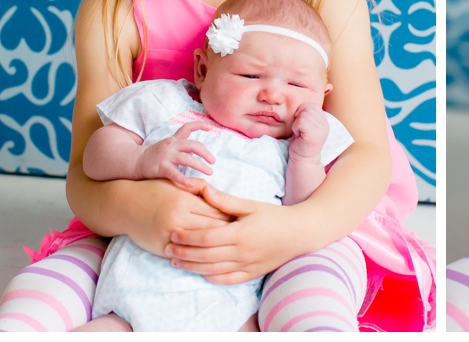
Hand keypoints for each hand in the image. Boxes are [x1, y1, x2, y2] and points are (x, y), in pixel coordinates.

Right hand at [121, 177, 232, 257]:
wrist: (124, 204)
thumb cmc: (154, 190)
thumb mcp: (177, 183)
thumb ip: (199, 188)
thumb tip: (223, 197)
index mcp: (184, 200)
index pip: (216, 212)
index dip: (230, 218)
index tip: (242, 222)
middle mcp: (176, 219)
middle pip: (211, 230)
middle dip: (227, 234)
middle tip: (241, 237)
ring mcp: (167, 235)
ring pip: (199, 245)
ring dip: (214, 247)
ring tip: (228, 247)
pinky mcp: (160, 248)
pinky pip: (184, 255)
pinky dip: (197, 256)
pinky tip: (208, 256)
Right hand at [137, 122, 215, 187]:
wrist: (135, 162)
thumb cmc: (155, 156)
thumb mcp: (168, 146)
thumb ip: (181, 146)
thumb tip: (200, 149)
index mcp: (174, 140)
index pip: (187, 128)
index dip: (200, 125)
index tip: (212, 127)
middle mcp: (171, 146)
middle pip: (193, 145)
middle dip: (206, 153)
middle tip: (213, 161)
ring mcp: (166, 156)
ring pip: (187, 159)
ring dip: (200, 166)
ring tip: (210, 172)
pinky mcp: (161, 167)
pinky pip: (175, 173)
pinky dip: (184, 179)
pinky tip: (191, 185)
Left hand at [167, 184, 308, 284]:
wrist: (300, 232)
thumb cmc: (275, 216)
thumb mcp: (251, 205)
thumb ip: (225, 201)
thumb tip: (203, 189)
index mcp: (241, 233)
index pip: (206, 238)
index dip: (187, 238)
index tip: (173, 234)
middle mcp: (242, 252)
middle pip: (205, 256)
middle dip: (184, 254)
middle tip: (168, 249)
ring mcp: (247, 265)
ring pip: (212, 270)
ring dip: (192, 267)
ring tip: (176, 262)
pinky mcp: (252, 273)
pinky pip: (227, 280)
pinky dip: (211, 277)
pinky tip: (200, 272)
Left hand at [288, 103, 328, 159]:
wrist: (303, 158)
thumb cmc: (302, 141)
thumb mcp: (307, 125)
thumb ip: (308, 114)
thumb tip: (301, 106)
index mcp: (324, 121)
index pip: (313, 105)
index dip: (303, 111)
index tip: (301, 122)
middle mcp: (325, 124)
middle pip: (308, 108)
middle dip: (299, 116)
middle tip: (299, 128)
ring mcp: (320, 130)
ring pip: (304, 114)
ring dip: (297, 123)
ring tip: (299, 132)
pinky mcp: (313, 135)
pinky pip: (301, 121)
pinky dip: (296, 127)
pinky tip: (298, 135)